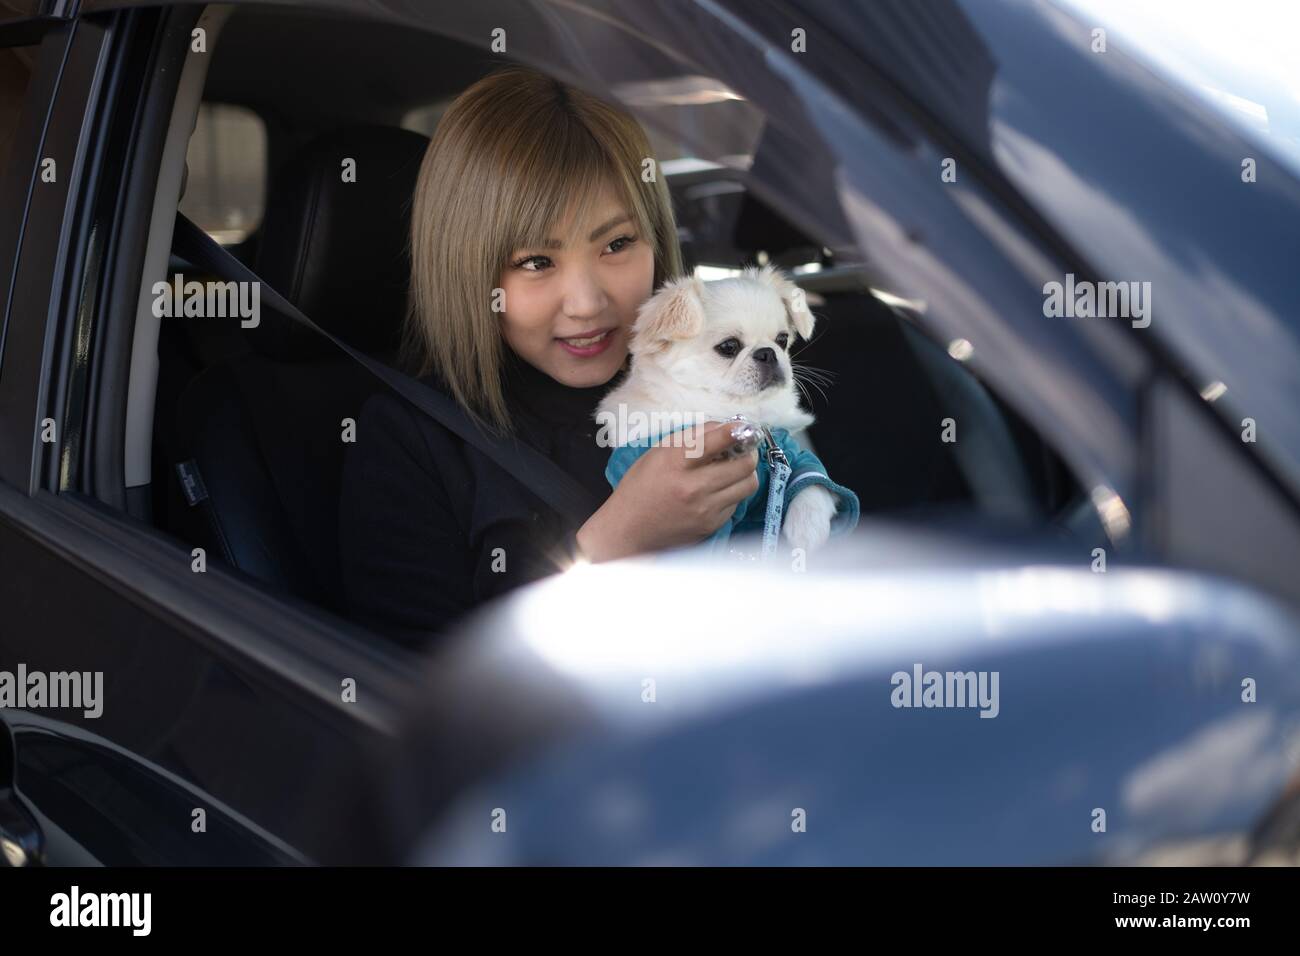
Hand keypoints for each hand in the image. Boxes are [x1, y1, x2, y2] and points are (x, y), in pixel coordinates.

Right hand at [576, 421, 759, 561]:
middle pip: (744, 464)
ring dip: (745, 473)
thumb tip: (724, 427)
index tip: (745, 427)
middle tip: (741, 450)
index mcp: (675, 462)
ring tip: (733, 469)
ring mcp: (705, 509)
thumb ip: (691, 437)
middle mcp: (693, 487)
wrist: (629, 529)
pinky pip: (737, 502)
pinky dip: (732, 492)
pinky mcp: (711, 525)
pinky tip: (717, 490)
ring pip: (748, 484)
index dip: (737, 431)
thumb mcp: (658, 452)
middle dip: (747, 453)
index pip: (716, 441)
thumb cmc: (640, 486)